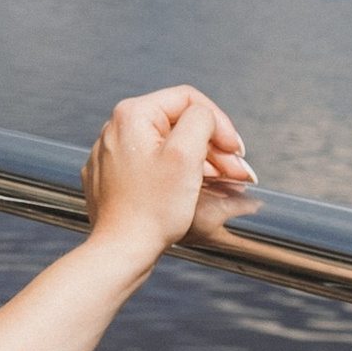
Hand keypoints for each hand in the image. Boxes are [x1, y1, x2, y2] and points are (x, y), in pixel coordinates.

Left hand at [81, 84, 252, 269]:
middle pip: (178, 125)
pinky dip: (177, 173)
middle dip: (214, 147)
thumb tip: (205, 116)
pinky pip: (151, 165)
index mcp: (132, 115)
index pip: (189, 100)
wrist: (121, 250)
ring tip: (228, 182)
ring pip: (167, 146)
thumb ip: (201, 120)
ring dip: (201, 161)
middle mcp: (116, 129)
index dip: (220, 123)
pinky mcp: (113, 177)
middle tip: (239, 172)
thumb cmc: (153, 207)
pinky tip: (199, 188)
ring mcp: (112, 154)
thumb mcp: (186, 154)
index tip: (236, 151)